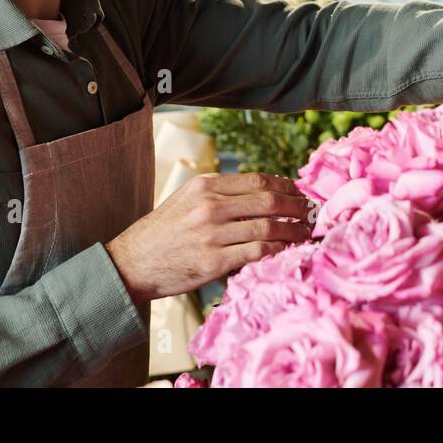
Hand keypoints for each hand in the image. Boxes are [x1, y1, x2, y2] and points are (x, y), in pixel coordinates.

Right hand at [105, 172, 312, 302]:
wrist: (131, 263)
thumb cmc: (162, 233)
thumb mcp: (186, 200)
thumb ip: (218, 195)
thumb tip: (260, 194)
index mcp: (204, 185)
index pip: (257, 180)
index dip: (284, 185)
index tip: (298, 192)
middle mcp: (209, 205)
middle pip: (268, 200)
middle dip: (296, 206)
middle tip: (311, 212)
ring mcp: (212, 234)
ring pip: (267, 227)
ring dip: (293, 230)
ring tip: (306, 233)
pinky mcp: (213, 262)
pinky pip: (257, 253)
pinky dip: (277, 251)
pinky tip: (287, 251)